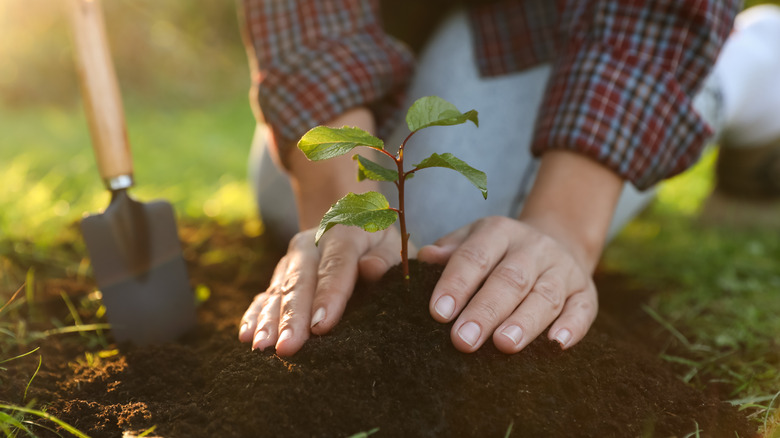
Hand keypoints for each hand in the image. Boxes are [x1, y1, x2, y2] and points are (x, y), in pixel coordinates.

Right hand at [238, 225, 409, 355]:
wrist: (348, 218)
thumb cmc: (377, 241)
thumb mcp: (392, 242)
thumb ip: (386, 257)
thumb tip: (372, 269)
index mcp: (343, 233)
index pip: (336, 265)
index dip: (329, 296)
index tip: (321, 326)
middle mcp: (311, 244)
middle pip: (301, 282)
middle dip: (292, 317)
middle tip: (287, 347)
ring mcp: (292, 260)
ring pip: (278, 291)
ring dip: (269, 320)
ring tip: (263, 348)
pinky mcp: (280, 274)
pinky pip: (264, 295)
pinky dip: (254, 315)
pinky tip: (247, 336)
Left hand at [418, 216, 597, 353]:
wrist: (558, 240)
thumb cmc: (499, 252)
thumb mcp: (473, 239)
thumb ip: (449, 250)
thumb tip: (424, 258)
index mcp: (499, 232)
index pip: (475, 256)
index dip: (457, 284)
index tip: (439, 313)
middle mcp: (534, 248)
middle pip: (510, 279)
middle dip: (486, 311)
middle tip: (463, 340)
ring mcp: (563, 269)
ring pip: (545, 295)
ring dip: (525, 321)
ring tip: (504, 345)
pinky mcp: (586, 292)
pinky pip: (582, 309)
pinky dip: (572, 327)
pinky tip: (557, 344)